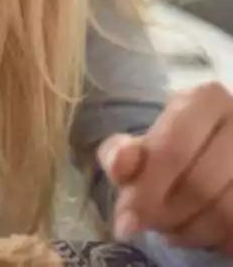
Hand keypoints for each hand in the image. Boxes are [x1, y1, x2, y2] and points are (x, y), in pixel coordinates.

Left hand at [98, 81, 232, 252]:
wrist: (220, 151)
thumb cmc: (176, 146)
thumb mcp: (145, 143)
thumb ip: (123, 154)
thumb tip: (117, 166)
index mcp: (207, 100)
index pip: (173, 150)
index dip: (146, 190)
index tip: (126, 222)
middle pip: (199, 186)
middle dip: (165, 214)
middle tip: (148, 224)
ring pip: (226, 213)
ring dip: (190, 231)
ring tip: (170, 226)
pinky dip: (215, 240)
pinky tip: (198, 230)